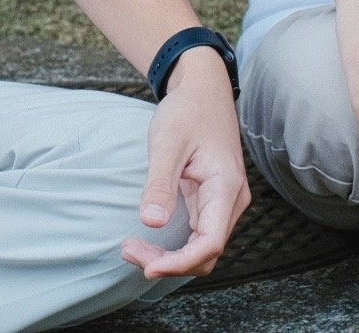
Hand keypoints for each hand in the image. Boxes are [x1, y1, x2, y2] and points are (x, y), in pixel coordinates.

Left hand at [120, 50, 249, 278]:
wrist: (203, 89)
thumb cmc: (187, 111)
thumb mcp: (167, 142)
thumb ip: (160, 183)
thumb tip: (151, 222)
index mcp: (225, 187)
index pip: (210, 243)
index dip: (180, 263)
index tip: (147, 267)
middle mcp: (230, 201)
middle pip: (206, 252)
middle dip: (169, 262)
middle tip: (128, 251)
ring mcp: (223, 203)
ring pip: (201, 247)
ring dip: (169, 256)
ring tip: (133, 248)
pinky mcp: (211, 201)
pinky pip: (197, 235)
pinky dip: (174, 245)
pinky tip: (148, 240)